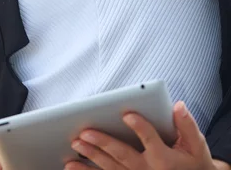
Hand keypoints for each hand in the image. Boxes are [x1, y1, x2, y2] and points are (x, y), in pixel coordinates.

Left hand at [64, 100, 222, 169]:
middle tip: (85, 132)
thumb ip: (187, 125)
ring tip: (75, 144)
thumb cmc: (194, 162)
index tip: (127, 114)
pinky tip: (72, 164)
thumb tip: (178, 105)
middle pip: (123, 155)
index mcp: (164, 158)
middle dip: (103, 143)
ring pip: (111, 168)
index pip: (150, 139)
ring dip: (91, 156)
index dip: (139, 126)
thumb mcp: (196, 145)